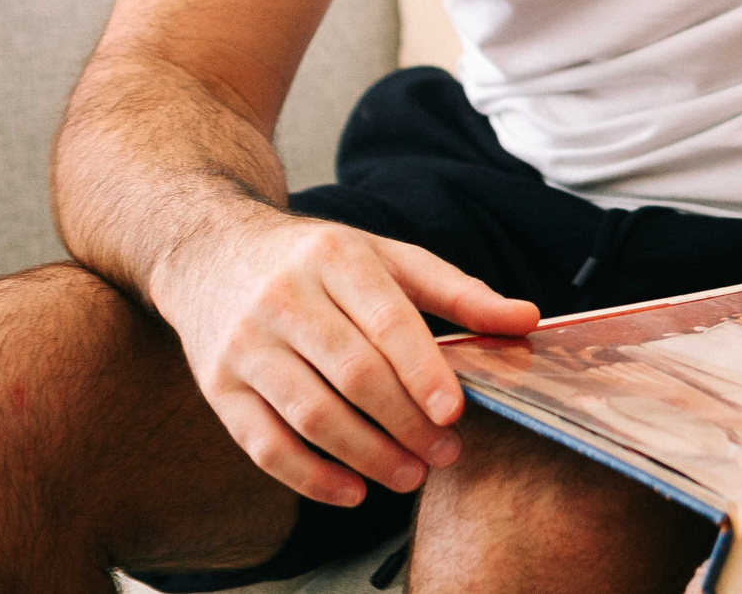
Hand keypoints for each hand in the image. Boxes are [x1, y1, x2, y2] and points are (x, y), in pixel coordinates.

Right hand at [149, 206, 538, 505]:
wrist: (213, 252)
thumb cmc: (320, 261)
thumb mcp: (389, 257)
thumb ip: (459, 292)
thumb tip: (529, 319)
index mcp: (337, 259)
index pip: (388, 322)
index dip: (423, 373)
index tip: (455, 414)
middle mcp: (284, 298)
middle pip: (353, 374)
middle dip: (405, 423)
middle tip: (446, 454)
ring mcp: (244, 344)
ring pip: (310, 414)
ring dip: (365, 455)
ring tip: (410, 475)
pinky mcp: (217, 385)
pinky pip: (263, 444)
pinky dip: (309, 476)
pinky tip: (352, 489)